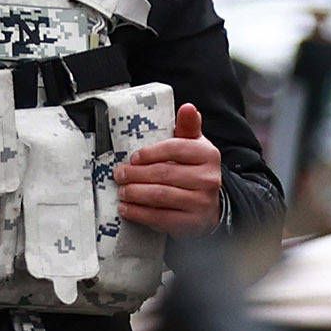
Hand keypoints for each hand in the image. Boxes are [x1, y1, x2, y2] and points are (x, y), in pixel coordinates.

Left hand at [114, 102, 223, 230]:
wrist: (210, 206)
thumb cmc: (195, 170)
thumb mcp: (194, 146)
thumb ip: (188, 127)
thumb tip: (188, 107)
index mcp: (208, 154)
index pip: (175, 149)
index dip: (150, 153)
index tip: (133, 158)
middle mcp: (208, 178)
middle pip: (164, 173)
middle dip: (136, 174)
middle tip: (119, 174)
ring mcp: (201, 202)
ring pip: (160, 195)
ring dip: (135, 193)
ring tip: (122, 191)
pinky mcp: (191, 223)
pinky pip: (160, 218)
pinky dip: (139, 213)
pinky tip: (127, 209)